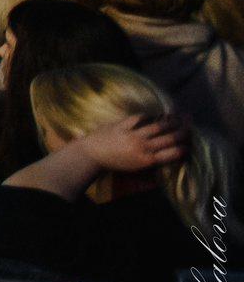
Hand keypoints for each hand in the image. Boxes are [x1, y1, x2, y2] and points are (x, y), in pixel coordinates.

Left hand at [74, 113, 188, 175]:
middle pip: (169, 138)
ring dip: (170, 121)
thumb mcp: (135, 166)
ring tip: (178, 116)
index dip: (184, 146)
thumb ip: (150, 158)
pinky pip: (138, 118)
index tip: (190, 141)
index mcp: (148, 160)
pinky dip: (147, 115)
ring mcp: (133, 135)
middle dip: (183, 130)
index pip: (173, 153)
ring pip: (158, 127)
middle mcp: (143, 148)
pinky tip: (152, 114)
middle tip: (191, 122)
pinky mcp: (121, 126)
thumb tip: (165, 151)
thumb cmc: (113, 163)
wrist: (91, 156)